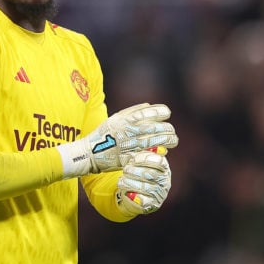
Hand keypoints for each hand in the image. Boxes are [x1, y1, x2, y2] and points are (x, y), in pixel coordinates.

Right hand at [57, 103, 177, 176]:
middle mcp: (129, 130)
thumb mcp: (115, 118)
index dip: (162, 112)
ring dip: (168, 140)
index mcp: (126, 119)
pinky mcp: (130, 158)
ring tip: (173, 140)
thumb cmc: (103, 134)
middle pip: (156, 127)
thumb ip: (132, 111)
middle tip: (172, 131)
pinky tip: (163, 151)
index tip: (167, 113)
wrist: (90, 153)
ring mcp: (130, 145)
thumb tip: (150, 105)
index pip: (150, 112)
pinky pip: (148, 154)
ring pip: (156, 140)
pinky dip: (158, 152)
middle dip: (168, 129)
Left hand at [116, 149, 170, 215]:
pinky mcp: (152, 205)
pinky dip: (135, 197)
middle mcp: (164, 181)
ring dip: (131, 183)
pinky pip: (144, 202)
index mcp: (163, 167)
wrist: (133, 193)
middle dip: (135, 171)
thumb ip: (139, 153)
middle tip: (125, 169)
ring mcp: (160, 194)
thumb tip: (136, 143)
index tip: (133, 158)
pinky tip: (127, 193)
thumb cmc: (136, 172)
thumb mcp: (138, 162)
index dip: (145, 159)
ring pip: (146, 188)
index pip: (159, 161)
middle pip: (151, 174)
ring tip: (121, 180)